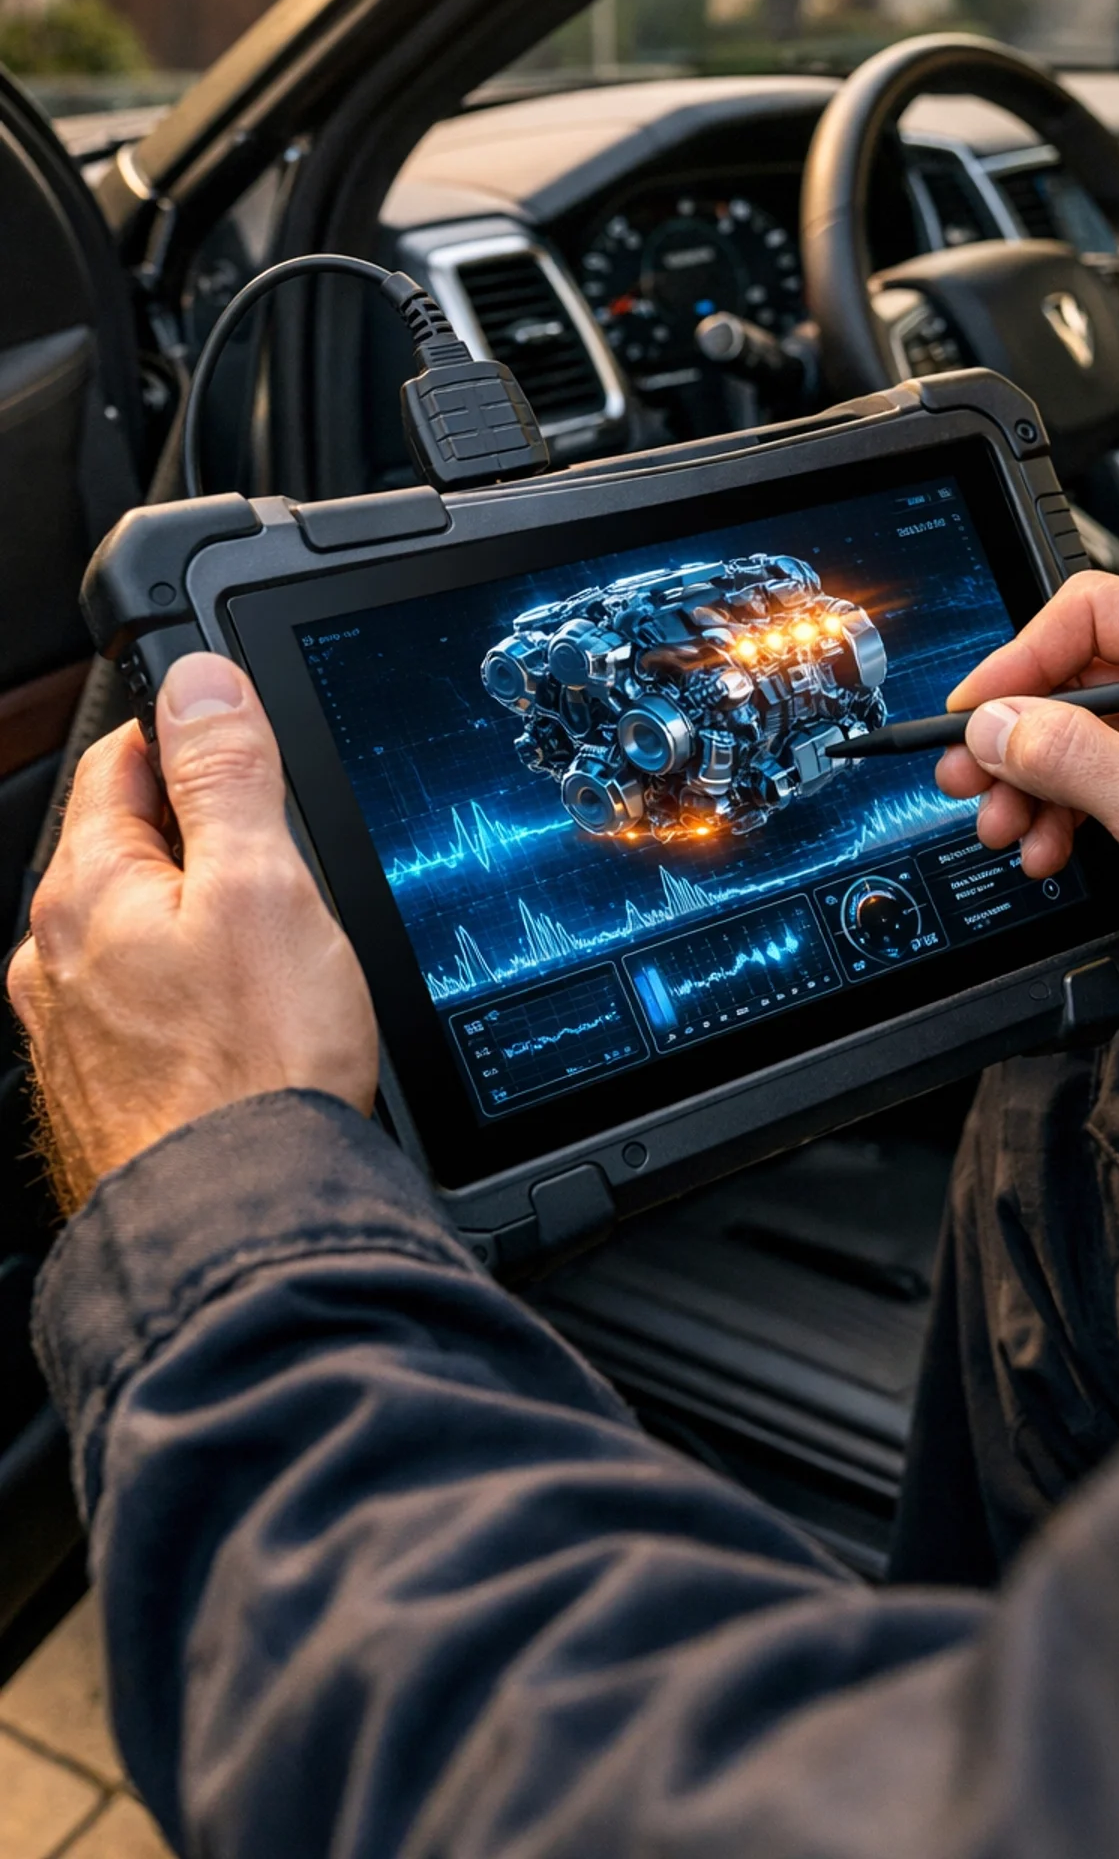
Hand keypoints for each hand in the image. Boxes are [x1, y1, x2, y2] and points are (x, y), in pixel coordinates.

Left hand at [8, 654, 376, 1210]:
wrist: (236, 1223)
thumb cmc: (252, 1069)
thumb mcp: (263, 886)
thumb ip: (226, 775)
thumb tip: (199, 681)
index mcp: (88, 887)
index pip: (122, 759)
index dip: (188, 732)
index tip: (241, 734)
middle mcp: (54, 956)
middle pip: (124, 848)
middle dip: (194, 833)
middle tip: (278, 846)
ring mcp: (70, 1031)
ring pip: (128, 931)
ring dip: (188, 918)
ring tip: (266, 940)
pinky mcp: (100, 1092)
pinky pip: (138, 1007)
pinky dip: (183, 993)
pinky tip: (236, 1021)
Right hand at [937, 571, 1118, 1020]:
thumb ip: (1069, 758)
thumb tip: (996, 725)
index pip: (1091, 614)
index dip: (1021, 659)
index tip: (976, 709)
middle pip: (1073, 677)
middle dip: (1016, 737)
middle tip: (970, 775)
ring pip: (1074, 731)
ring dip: (1030, 782)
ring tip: (1006, 828)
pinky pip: (1093, 774)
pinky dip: (1060, 809)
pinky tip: (1045, 847)